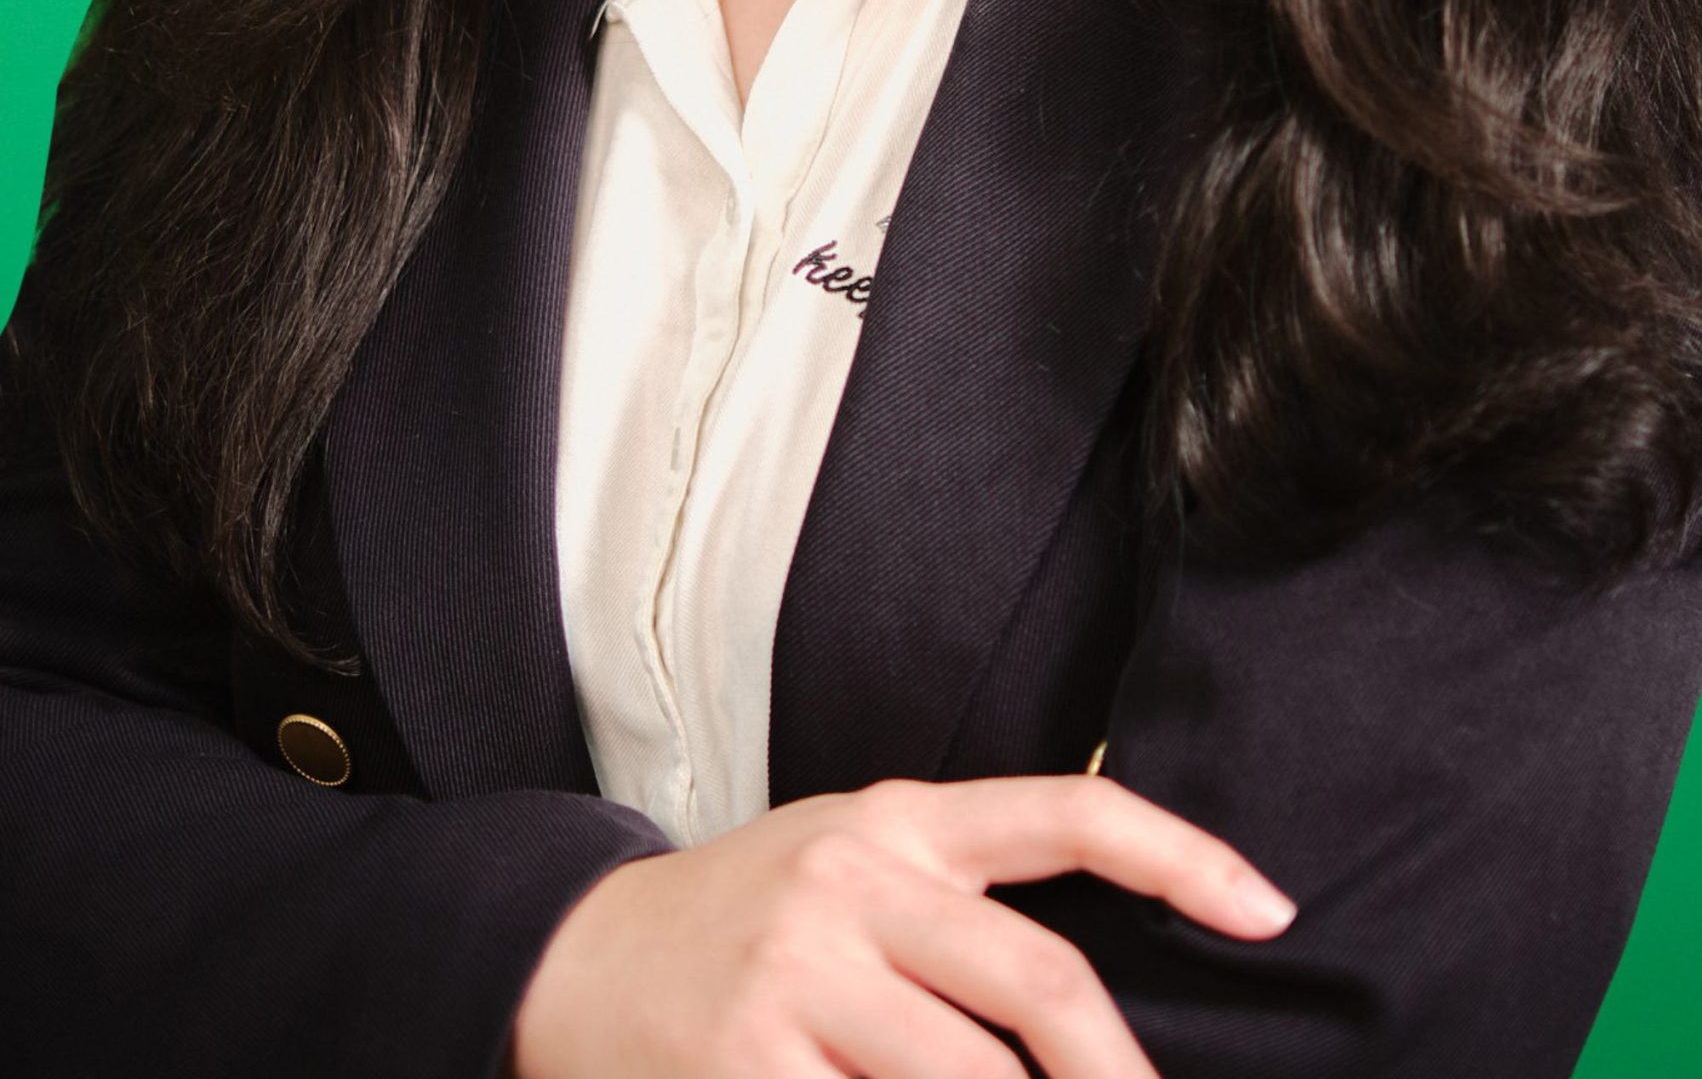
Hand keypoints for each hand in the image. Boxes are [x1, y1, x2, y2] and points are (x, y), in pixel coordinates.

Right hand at [508, 771, 1296, 1077]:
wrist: (579, 959)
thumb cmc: (746, 921)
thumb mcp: (852, 866)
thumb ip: (961, 907)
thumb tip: (1098, 1017)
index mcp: (897, 820)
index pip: (1065, 814)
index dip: (1179, 856)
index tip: (1271, 910)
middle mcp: (856, 880)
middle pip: (1040, 986)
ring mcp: (801, 975)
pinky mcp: (753, 1066)